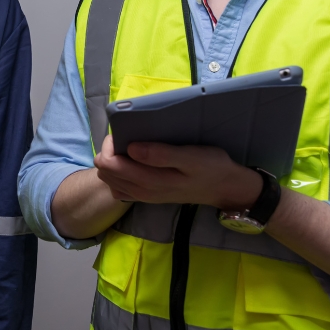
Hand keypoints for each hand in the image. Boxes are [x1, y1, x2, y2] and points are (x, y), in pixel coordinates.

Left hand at [92, 135, 261, 209]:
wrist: (224, 187)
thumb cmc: (210, 166)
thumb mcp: (191, 156)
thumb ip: (160, 154)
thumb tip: (131, 148)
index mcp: (149, 181)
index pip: (108, 163)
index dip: (111, 144)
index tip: (125, 132)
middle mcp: (142, 192)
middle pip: (105, 171)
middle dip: (109, 151)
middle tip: (127, 138)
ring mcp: (144, 196)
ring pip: (110, 180)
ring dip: (113, 162)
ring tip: (129, 148)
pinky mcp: (148, 197)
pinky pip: (120, 187)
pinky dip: (119, 174)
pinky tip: (132, 163)